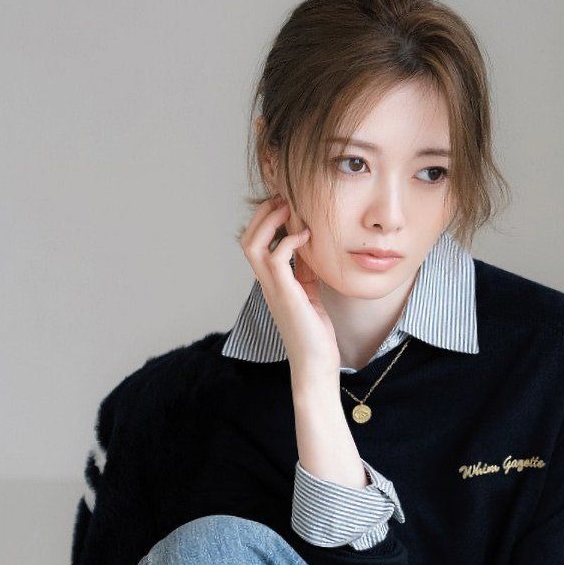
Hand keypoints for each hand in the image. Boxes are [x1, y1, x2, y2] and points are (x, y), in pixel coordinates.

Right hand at [238, 194, 340, 383]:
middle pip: (247, 239)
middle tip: (284, 199)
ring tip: (289, 208)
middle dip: (263, 214)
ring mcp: (273, 289)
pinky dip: (290, 240)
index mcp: (272, 283)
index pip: (257, 244)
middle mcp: (267, 284)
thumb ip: (306, 272)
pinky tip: (307, 237)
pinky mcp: (286, 294)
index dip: (267, 221)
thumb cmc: (315, 334)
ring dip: (269, 221)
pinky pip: (277, 257)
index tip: (287, 206)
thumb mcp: (312, 294)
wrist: (316, 365)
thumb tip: (310, 247)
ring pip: (253, 244)